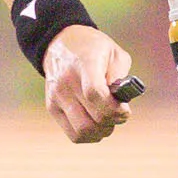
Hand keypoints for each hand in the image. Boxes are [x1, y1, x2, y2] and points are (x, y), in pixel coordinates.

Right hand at [44, 25, 136, 143]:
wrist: (61, 43)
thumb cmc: (94, 49)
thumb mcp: (114, 53)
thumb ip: (120, 77)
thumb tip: (120, 102)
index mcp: (84, 64)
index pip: (95, 94)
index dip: (114, 109)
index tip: (125, 110)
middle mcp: (66, 82)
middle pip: (90, 118)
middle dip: (112, 121)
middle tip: (120, 114)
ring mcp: (56, 97)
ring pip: (82, 131)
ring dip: (101, 131)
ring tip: (108, 120)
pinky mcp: (52, 107)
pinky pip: (73, 134)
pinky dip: (89, 135)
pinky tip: (97, 124)